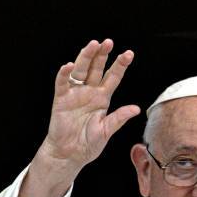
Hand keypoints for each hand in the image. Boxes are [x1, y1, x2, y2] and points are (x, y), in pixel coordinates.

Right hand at [41, 39, 140, 170]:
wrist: (70, 154)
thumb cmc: (88, 144)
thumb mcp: (106, 131)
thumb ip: (118, 118)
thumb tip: (136, 109)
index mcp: (102, 98)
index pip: (113, 77)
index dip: (120, 65)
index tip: (128, 54)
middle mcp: (89, 92)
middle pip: (96, 68)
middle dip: (102, 55)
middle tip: (108, 42)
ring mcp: (75, 94)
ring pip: (81, 71)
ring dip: (86, 57)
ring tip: (93, 45)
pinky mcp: (61, 99)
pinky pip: (62, 83)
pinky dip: (64, 74)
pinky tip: (69, 65)